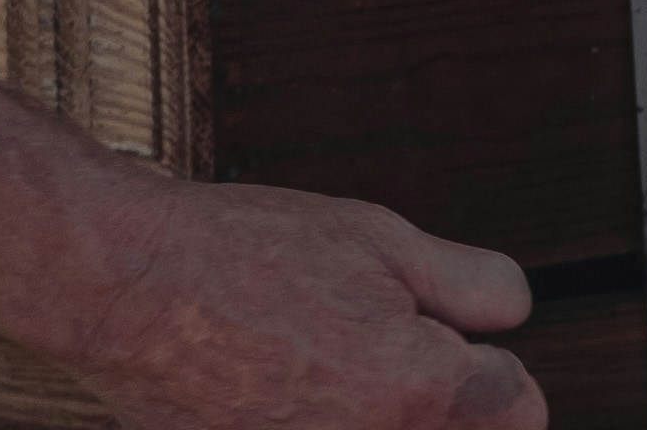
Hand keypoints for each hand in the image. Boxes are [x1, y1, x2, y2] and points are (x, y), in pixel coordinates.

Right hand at [7, 177, 547, 429]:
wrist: (127, 288)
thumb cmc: (239, 254)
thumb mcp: (372, 235)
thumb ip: (465, 283)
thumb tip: (516, 311)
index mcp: (421, 388)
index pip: (518, 407)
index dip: (489, 363)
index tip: (457, 346)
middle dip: (438, 405)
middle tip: (377, 357)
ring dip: (375, 418)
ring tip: (324, 370)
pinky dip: (311, 422)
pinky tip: (283, 390)